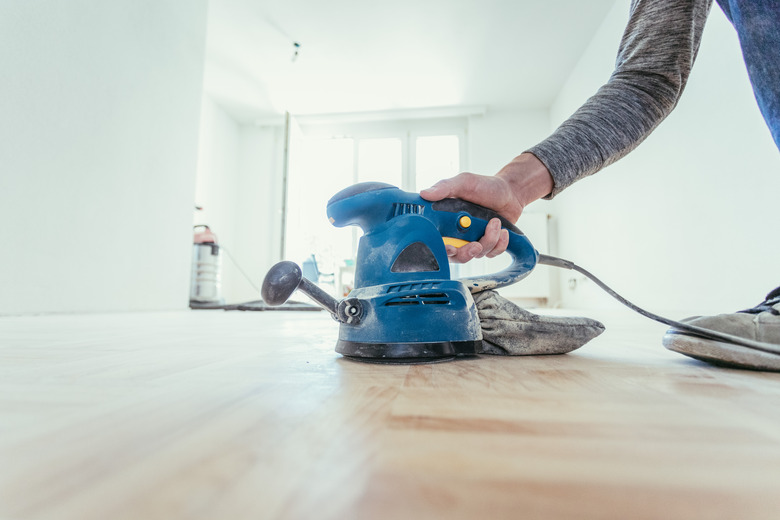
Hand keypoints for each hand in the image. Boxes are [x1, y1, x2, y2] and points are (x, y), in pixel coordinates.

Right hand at [420, 152, 552, 262]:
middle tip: (475, 245)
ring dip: (489, 240)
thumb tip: (425, 193)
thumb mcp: (464, 183)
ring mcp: (473, 240)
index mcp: (446, 220)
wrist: (510, 192)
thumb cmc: (486, 186)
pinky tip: (503, 230)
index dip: (441, 248)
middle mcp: (457, 233)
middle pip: (455, 255)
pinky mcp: (488, 244)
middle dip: (466, 253)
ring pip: (476, 254)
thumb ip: (445, 188)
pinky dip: (500, 244)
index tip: (449, 247)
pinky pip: (492, 253)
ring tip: (495, 223)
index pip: (436, 241)